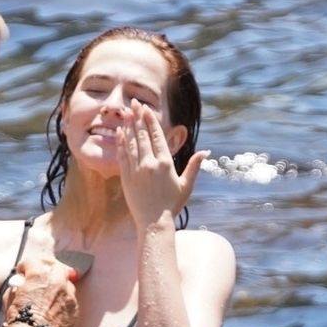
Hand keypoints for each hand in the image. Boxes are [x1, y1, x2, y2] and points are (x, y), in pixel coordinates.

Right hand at [4, 254, 79, 326]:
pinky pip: (70, 300)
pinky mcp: (74, 308)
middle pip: (55, 268)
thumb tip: (20, 285)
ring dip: (58, 287)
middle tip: (40, 280)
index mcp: (39, 274)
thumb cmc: (19, 318)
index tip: (23, 272)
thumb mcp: (10, 297)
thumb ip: (18, 286)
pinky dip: (63, 302)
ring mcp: (68, 294)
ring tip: (49, 297)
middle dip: (47, 272)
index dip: (25, 267)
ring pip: (66, 284)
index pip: (32, 262)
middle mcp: (57, 280)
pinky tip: (54, 310)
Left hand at [117, 101, 206, 229]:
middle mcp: (149, 163)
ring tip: (126, 113)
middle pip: (142, 135)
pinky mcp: (126, 177)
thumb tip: (206, 152)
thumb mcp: (186, 185)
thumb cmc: (172, 205)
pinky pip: (123, 156)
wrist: (154, 222)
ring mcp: (136, 170)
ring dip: (128, 126)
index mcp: (165, 163)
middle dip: (137, 117)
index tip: (146, 109)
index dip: (150, 121)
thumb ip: (194, 166)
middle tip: (133, 103)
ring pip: (131, 143)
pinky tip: (120, 133)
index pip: (157, 136)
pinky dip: (121, 143)